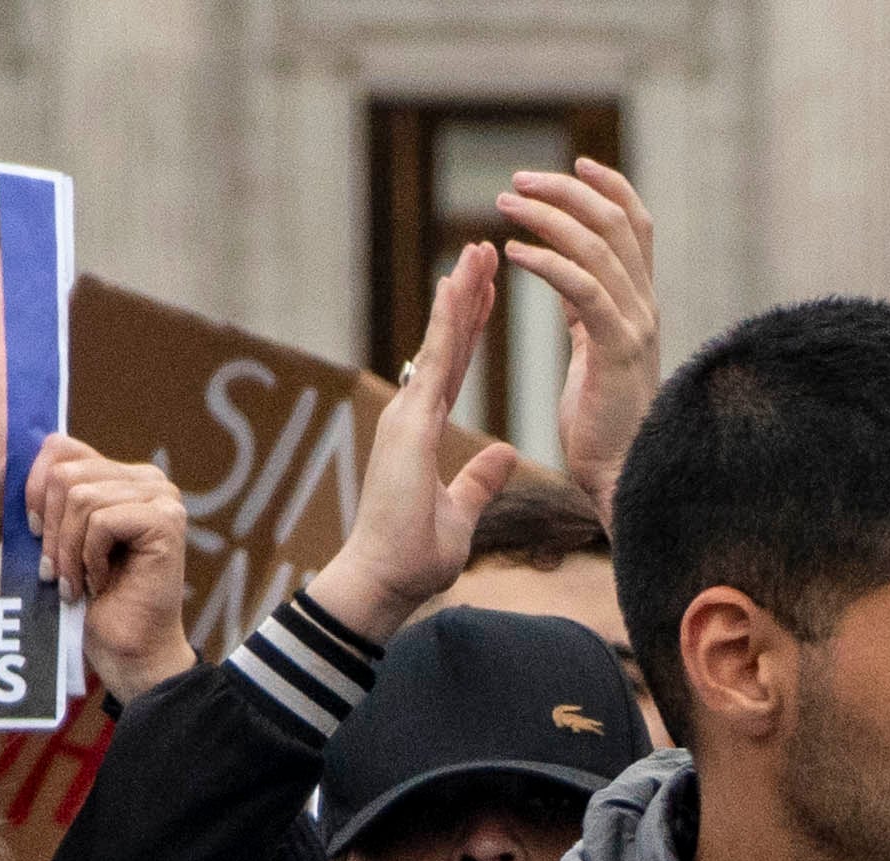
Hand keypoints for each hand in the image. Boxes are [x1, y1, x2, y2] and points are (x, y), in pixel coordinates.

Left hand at [25, 437, 196, 701]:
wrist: (127, 651)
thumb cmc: (92, 599)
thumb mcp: (60, 535)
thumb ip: (51, 495)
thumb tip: (17, 455)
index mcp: (123, 476)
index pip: (61, 448)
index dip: (35, 490)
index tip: (36, 535)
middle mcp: (149, 480)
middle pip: (67, 474)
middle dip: (51, 530)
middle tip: (56, 571)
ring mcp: (163, 498)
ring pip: (82, 498)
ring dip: (69, 551)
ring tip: (77, 583)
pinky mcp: (166, 521)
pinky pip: (101, 521)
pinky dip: (90, 559)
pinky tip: (102, 584)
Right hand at [307, 243, 522, 642]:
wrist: (385, 581)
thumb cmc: (413, 558)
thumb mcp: (461, 513)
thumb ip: (480, 481)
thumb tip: (505, 454)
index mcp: (422, 432)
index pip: (452, 368)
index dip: (468, 328)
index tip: (484, 292)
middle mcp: (411, 416)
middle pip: (445, 344)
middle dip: (465, 296)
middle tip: (482, 250)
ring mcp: (407, 417)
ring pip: (440, 343)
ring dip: (459, 296)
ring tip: (476, 251)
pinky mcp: (409, 426)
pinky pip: (434, 365)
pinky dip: (447, 325)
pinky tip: (457, 287)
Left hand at [498, 163, 657, 517]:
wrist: (623, 481)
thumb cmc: (603, 428)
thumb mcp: (596, 354)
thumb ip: (589, 313)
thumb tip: (569, 281)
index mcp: (641, 305)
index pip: (635, 226)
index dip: (609, 187)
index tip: (573, 165)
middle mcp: (646, 308)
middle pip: (616, 222)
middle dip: (566, 191)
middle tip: (517, 183)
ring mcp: (635, 327)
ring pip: (597, 246)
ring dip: (547, 218)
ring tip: (504, 207)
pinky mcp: (616, 351)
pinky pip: (582, 289)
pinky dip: (546, 263)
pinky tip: (512, 254)